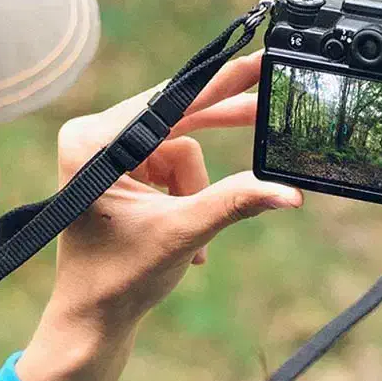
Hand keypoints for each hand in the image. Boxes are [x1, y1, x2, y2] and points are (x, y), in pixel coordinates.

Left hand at [16, 52, 302, 380]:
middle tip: (267, 108)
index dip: (219, 86)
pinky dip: (187, 199)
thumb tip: (288, 190)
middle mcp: (94, 139)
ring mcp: (106, 154)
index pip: (169, 103)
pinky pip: (171, 168)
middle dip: (219, 129)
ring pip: (181, 151)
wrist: (93, 317)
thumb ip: (235, 202)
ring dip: (196, 194)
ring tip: (193, 240)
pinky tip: (186, 239)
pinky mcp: (118, 171)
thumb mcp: (182, 232)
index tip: (256, 63)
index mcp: (94, 143)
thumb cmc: (119, 278)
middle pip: (175, 119)